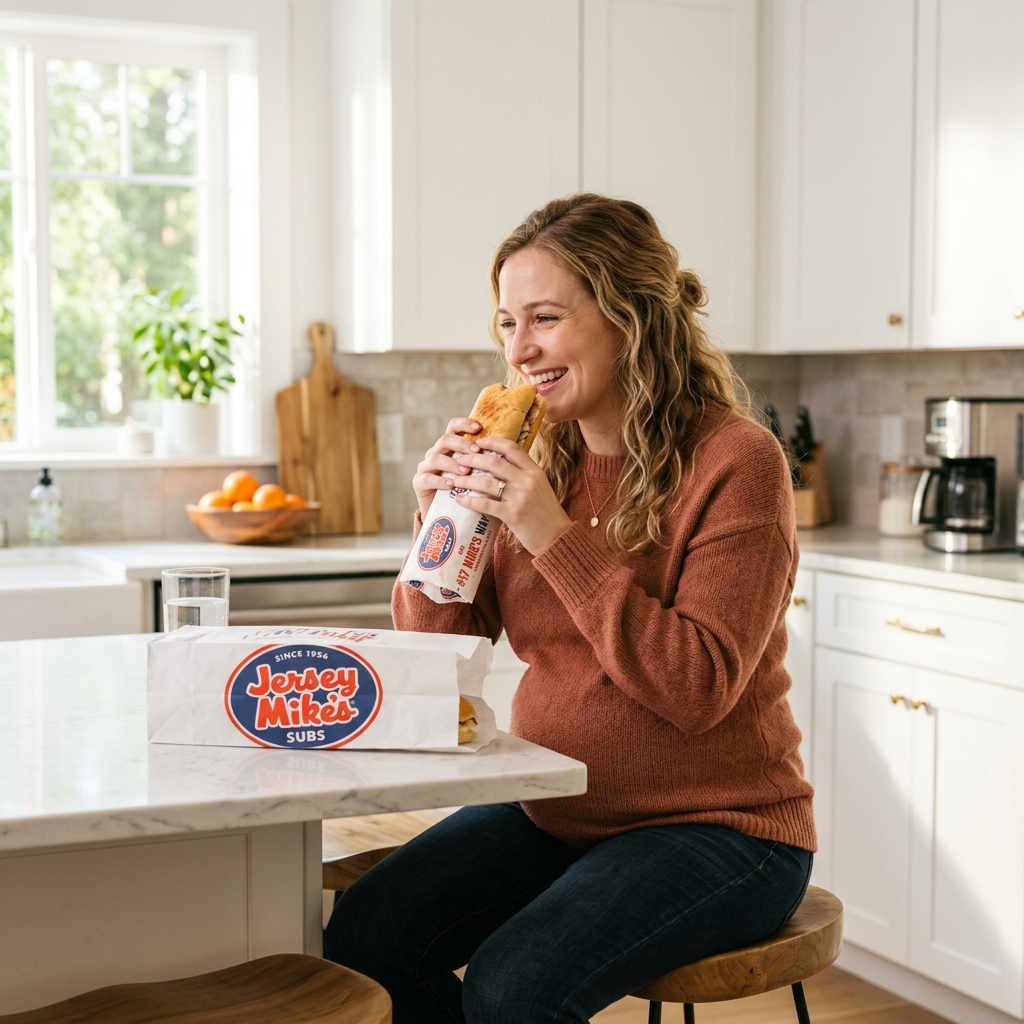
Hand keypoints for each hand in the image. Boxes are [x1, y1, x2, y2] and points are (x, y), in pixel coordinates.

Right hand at [412, 417, 483, 520]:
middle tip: (476, 452)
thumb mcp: (479, 474)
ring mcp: (426, 467)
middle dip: (462, 444)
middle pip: (445, 439)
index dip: (464, 424)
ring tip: (466, 471)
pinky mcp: (419, 483)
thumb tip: (510, 451)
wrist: (450, 515)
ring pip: (436, 458)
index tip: (479, 428)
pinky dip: (439, 480)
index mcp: (451, 446)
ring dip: (452, 463)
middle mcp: (437, 452)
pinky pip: (427, 478)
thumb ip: (486, 462)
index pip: (454, 427)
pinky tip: (451, 485)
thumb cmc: (469, 491)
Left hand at [451, 436, 572, 555]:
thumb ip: (523, 475)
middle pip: (494, 462)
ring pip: (486, 482)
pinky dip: (469, 501)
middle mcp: (528, 481)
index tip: (478, 443)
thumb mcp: (540, 487)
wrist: (558, 538)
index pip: (512, 448)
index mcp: (535, 471)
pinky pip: (485, 504)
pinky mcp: (513, 515)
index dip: (493, 442)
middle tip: (459, 459)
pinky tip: (459, 500)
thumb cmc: (546, 513)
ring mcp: (520, 497)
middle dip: (473, 459)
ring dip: (467, 480)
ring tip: (455, 479)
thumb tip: (500, 465)